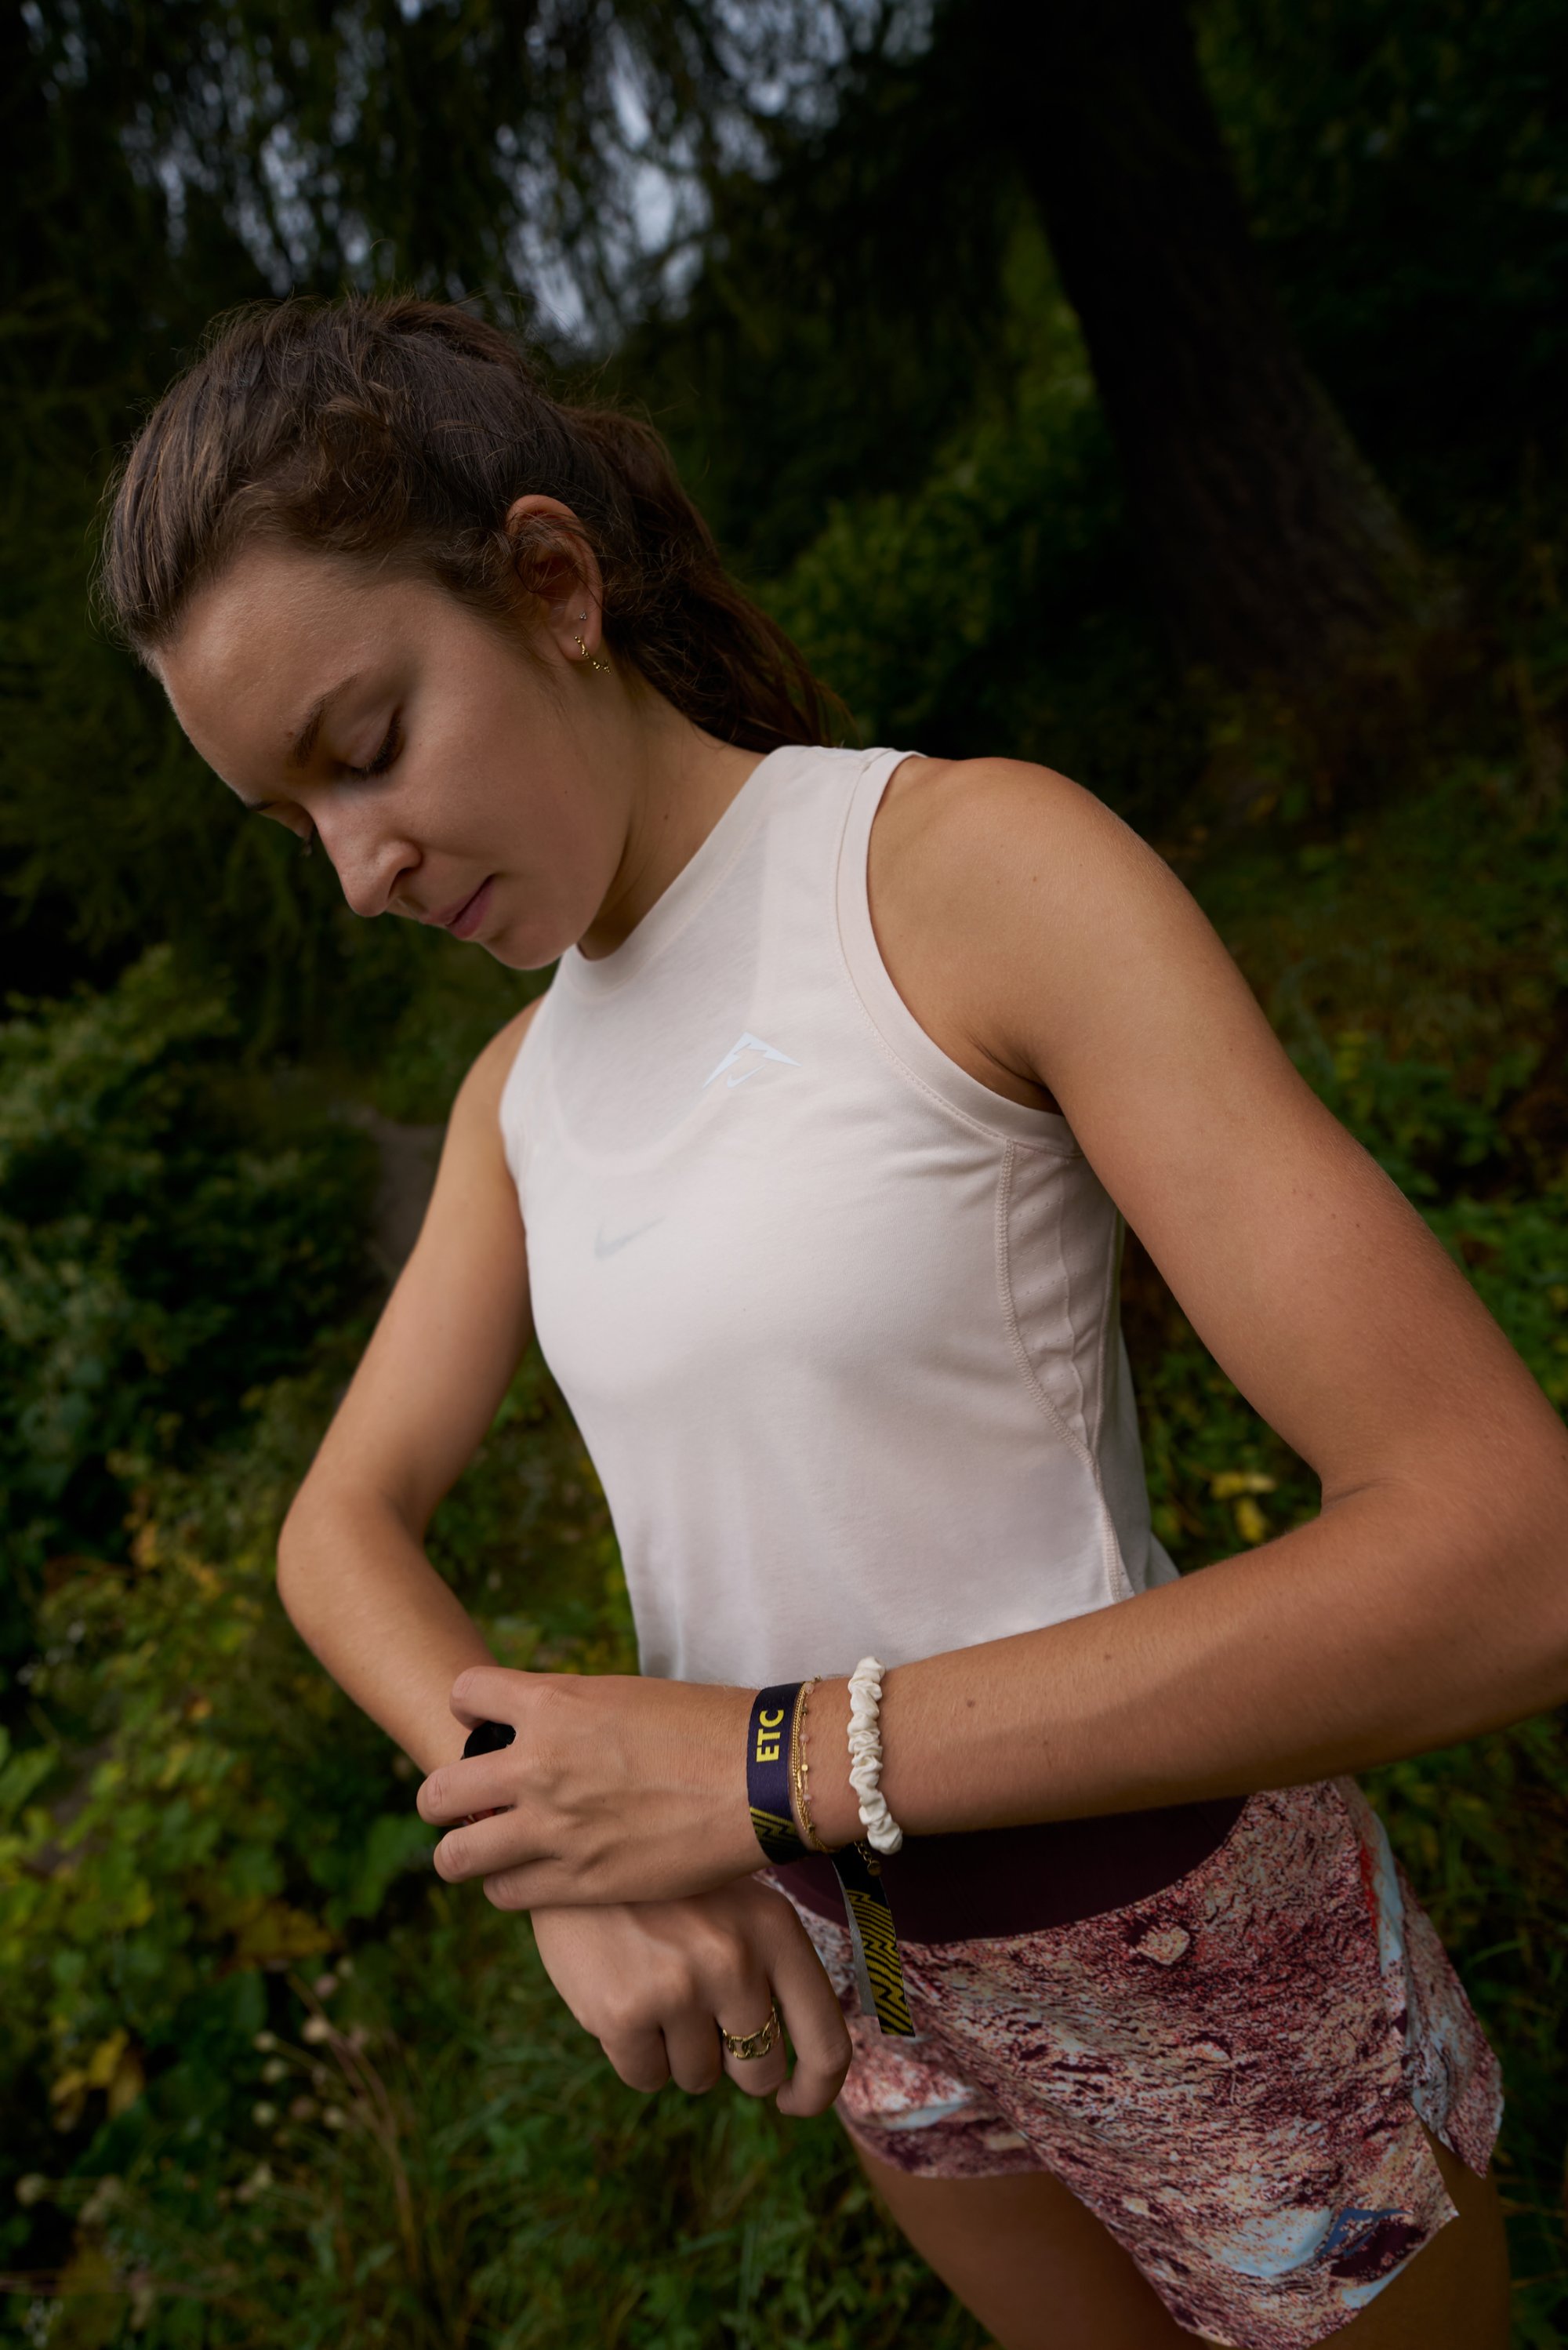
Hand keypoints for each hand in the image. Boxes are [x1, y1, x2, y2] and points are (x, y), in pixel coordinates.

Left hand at [417, 1665, 763, 1907]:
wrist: (764, 1777)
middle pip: (437, 1792)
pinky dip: (509, 1885)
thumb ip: (568, 1714)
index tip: (488, 1728)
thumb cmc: (706, 1726)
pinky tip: (532, 1875)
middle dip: (447, 1797)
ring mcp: (554, 1829)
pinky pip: (504, 1892)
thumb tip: (535, 1731)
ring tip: (487, 1847)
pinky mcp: (580, 1882)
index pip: (463, 1696)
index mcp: (553, 1703)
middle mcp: (538, 1766)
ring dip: (464, 1850)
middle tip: (474, 1802)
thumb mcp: (624, 1695)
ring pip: (455, 1856)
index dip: (471, 1711)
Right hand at [530, 1879, 851, 2117]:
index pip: (827, 2045)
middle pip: (757, 2073)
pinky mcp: (623, 2013)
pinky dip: (637, 2054)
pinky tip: (622, 1997)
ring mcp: (679, 1988)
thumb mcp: (737, 1904)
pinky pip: (647, 2076)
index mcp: (775, 1930)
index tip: (791, 2100)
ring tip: (653, 1986)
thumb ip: (770, 1970)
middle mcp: (736, 1961)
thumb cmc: (666, 1887)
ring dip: (678, 2051)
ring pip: (698, 2077)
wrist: (575, 1845)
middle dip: (731, 2061)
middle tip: (698, 2015)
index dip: (815, 2091)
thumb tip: (789, 2066)